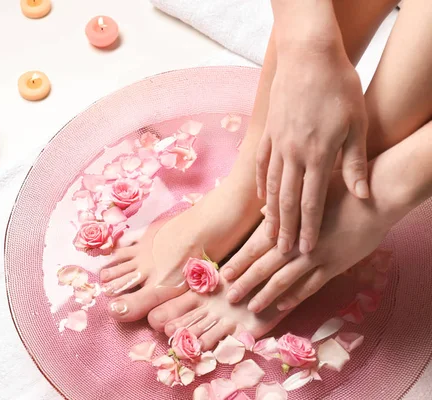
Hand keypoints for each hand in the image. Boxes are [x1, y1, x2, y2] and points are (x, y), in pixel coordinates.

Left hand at [222, 172, 394, 312]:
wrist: (375, 197)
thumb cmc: (341, 189)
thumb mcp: (308, 193)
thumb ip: (286, 207)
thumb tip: (264, 212)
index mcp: (288, 223)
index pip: (256, 246)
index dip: (240, 261)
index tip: (224, 273)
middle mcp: (298, 242)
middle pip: (265, 266)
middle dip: (246, 282)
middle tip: (230, 296)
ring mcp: (316, 256)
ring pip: (285, 280)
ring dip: (266, 295)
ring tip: (252, 307)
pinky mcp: (335, 265)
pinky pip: (311, 285)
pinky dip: (295, 296)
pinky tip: (282, 306)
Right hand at [257, 41, 368, 254]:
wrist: (307, 56)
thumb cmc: (338, 87)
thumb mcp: (356, 124)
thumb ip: (354, 162)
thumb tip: (361, 195)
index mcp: (317, 155)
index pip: (311, 201)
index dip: (309, 228)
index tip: (305, 250)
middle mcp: (292, 154)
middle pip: (287, 200)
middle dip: (286, 229)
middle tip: (281, 252)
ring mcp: (277, 143)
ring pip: (271, 186)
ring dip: (271, 213)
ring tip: (269, 234)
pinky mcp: (268, 132)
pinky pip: (262, 165)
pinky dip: (262, 185)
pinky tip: (262, 198)